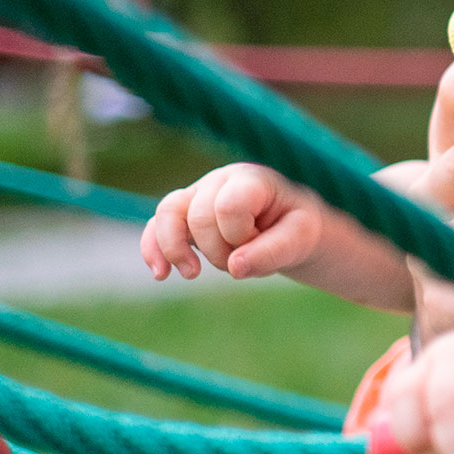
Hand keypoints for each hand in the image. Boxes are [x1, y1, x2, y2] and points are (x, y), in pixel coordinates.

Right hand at [141, 163, 325, 281]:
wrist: (288, 228)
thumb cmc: (296, 228)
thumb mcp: (301, 238)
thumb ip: (274, 251)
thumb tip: (235, 267)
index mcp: (250, 179)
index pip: (229, 205)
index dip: (240, 235)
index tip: (259, 242)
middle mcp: (218, 181)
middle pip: (199, 216)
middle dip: (218, 250)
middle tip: (243, 263)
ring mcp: (196, 196)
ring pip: (166, 213)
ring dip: (175, 249)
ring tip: (192, 274)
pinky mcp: (182, 216)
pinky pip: (154, 228)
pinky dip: (153, 250)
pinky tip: (161, 274)